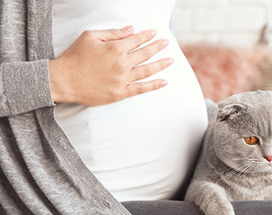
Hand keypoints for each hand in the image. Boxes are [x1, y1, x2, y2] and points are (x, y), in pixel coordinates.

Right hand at [49, 25, 172, 105]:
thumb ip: (113, 33)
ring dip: (160, 64)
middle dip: (157, 47)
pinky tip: (164, 82)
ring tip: (171, 60)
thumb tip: (131, 29)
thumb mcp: (90, 36)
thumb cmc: (75, 56)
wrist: (64, 80)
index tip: (155, 33)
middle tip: (166, 43)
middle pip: (145, 54)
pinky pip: (141, 89)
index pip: (136, 40)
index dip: (146, 36)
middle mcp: (122, 64)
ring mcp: (122, 79)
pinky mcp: (120, 93)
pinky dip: (154, 85)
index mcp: (115, 48)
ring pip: (147, 71)